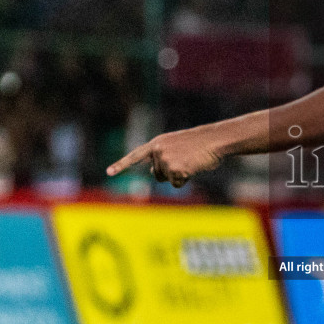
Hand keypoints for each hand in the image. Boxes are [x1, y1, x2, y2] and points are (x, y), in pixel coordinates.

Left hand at [107, 128, 224, 186]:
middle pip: (156, 174)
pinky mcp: (175, 170)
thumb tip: (152, 174)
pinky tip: (193, 167)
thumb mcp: (176, 145)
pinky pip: (177, 183)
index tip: (108, 173)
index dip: (121, 165)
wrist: (214, 140)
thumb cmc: (199, 143)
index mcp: (157, 143)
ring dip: (180, 175)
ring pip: (168, 179)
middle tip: (185, 160)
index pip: (135, 156)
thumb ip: (162, 156)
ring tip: (191, 161)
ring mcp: (166, 160)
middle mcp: (158, 151)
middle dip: (169, 172)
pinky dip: (186, 179)